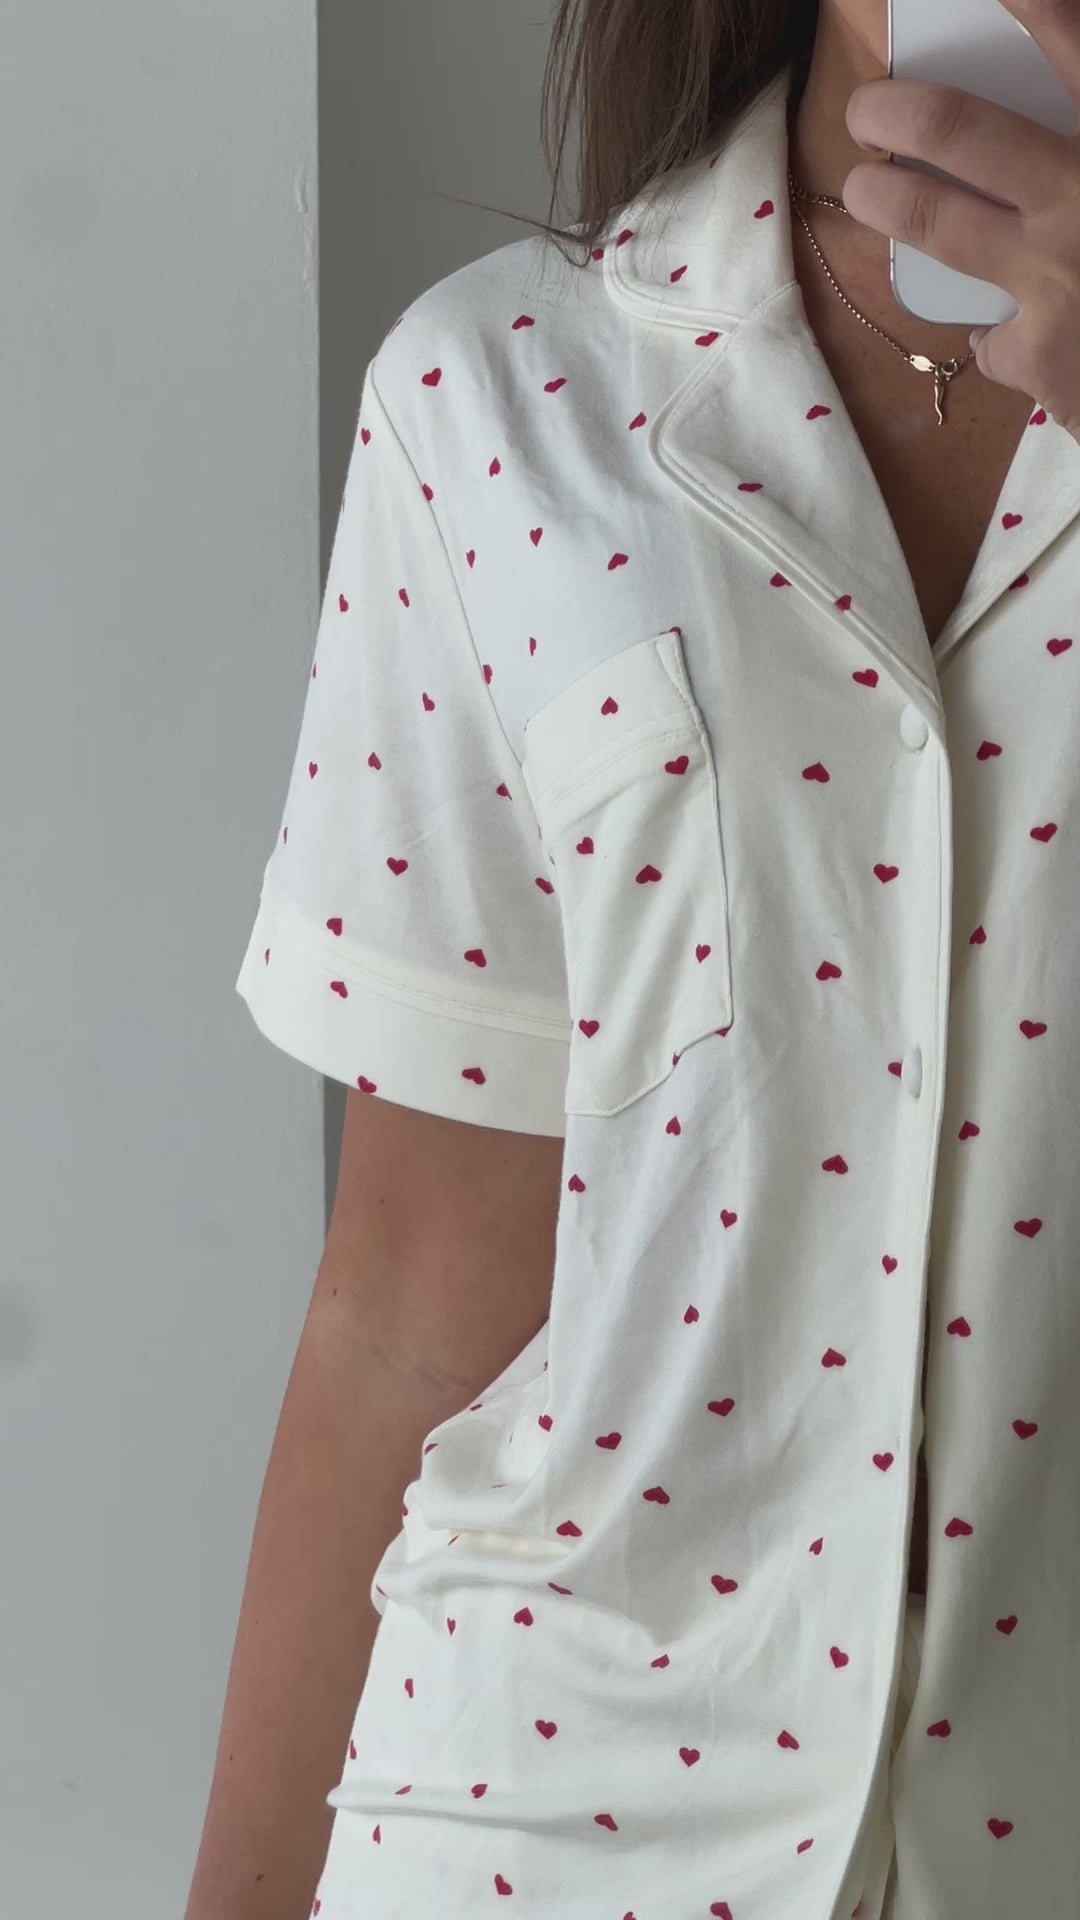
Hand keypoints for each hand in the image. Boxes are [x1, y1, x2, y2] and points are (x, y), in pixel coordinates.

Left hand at [840, 0, 1079, 442]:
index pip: (1070, 39)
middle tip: (868, 111)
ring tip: (866, 190)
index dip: (1025, 4)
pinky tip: (1001, 333)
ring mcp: (1062, 276)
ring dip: (889, 200)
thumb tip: (1047, 137)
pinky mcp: (1049, 355)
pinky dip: (999, 335)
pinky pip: (998, 339)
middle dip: (894, 113)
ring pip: (942, 223)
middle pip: (959, 129)